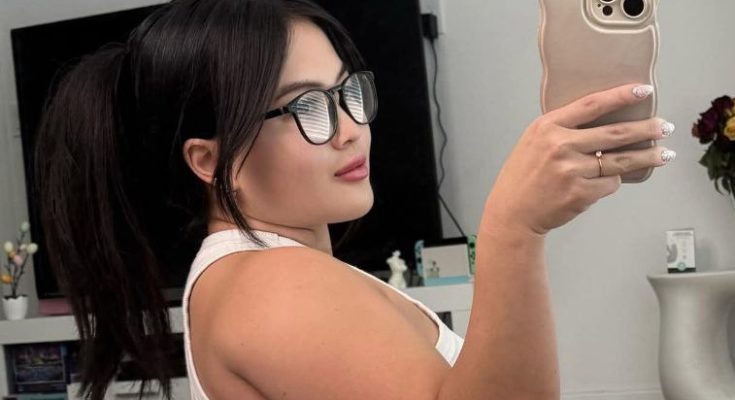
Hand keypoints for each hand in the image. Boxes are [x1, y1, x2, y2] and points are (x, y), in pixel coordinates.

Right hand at [482, 83, 674, 236]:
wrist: (513, 212)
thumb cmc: (523, 176)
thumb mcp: (534, 142)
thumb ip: (562, 130)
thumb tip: (604, 122)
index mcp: (547, 127)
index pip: (591, 105)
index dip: (620, 96)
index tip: (643, 91)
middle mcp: (560, 146)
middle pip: (615, 133)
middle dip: (646, 129)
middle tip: (664, 126)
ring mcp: (571, 171)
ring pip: (620, 161)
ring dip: (647, 157)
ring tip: (664, 154)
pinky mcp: (580, 193)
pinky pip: (610, 184)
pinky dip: (613, 182)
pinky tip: (611, 180)